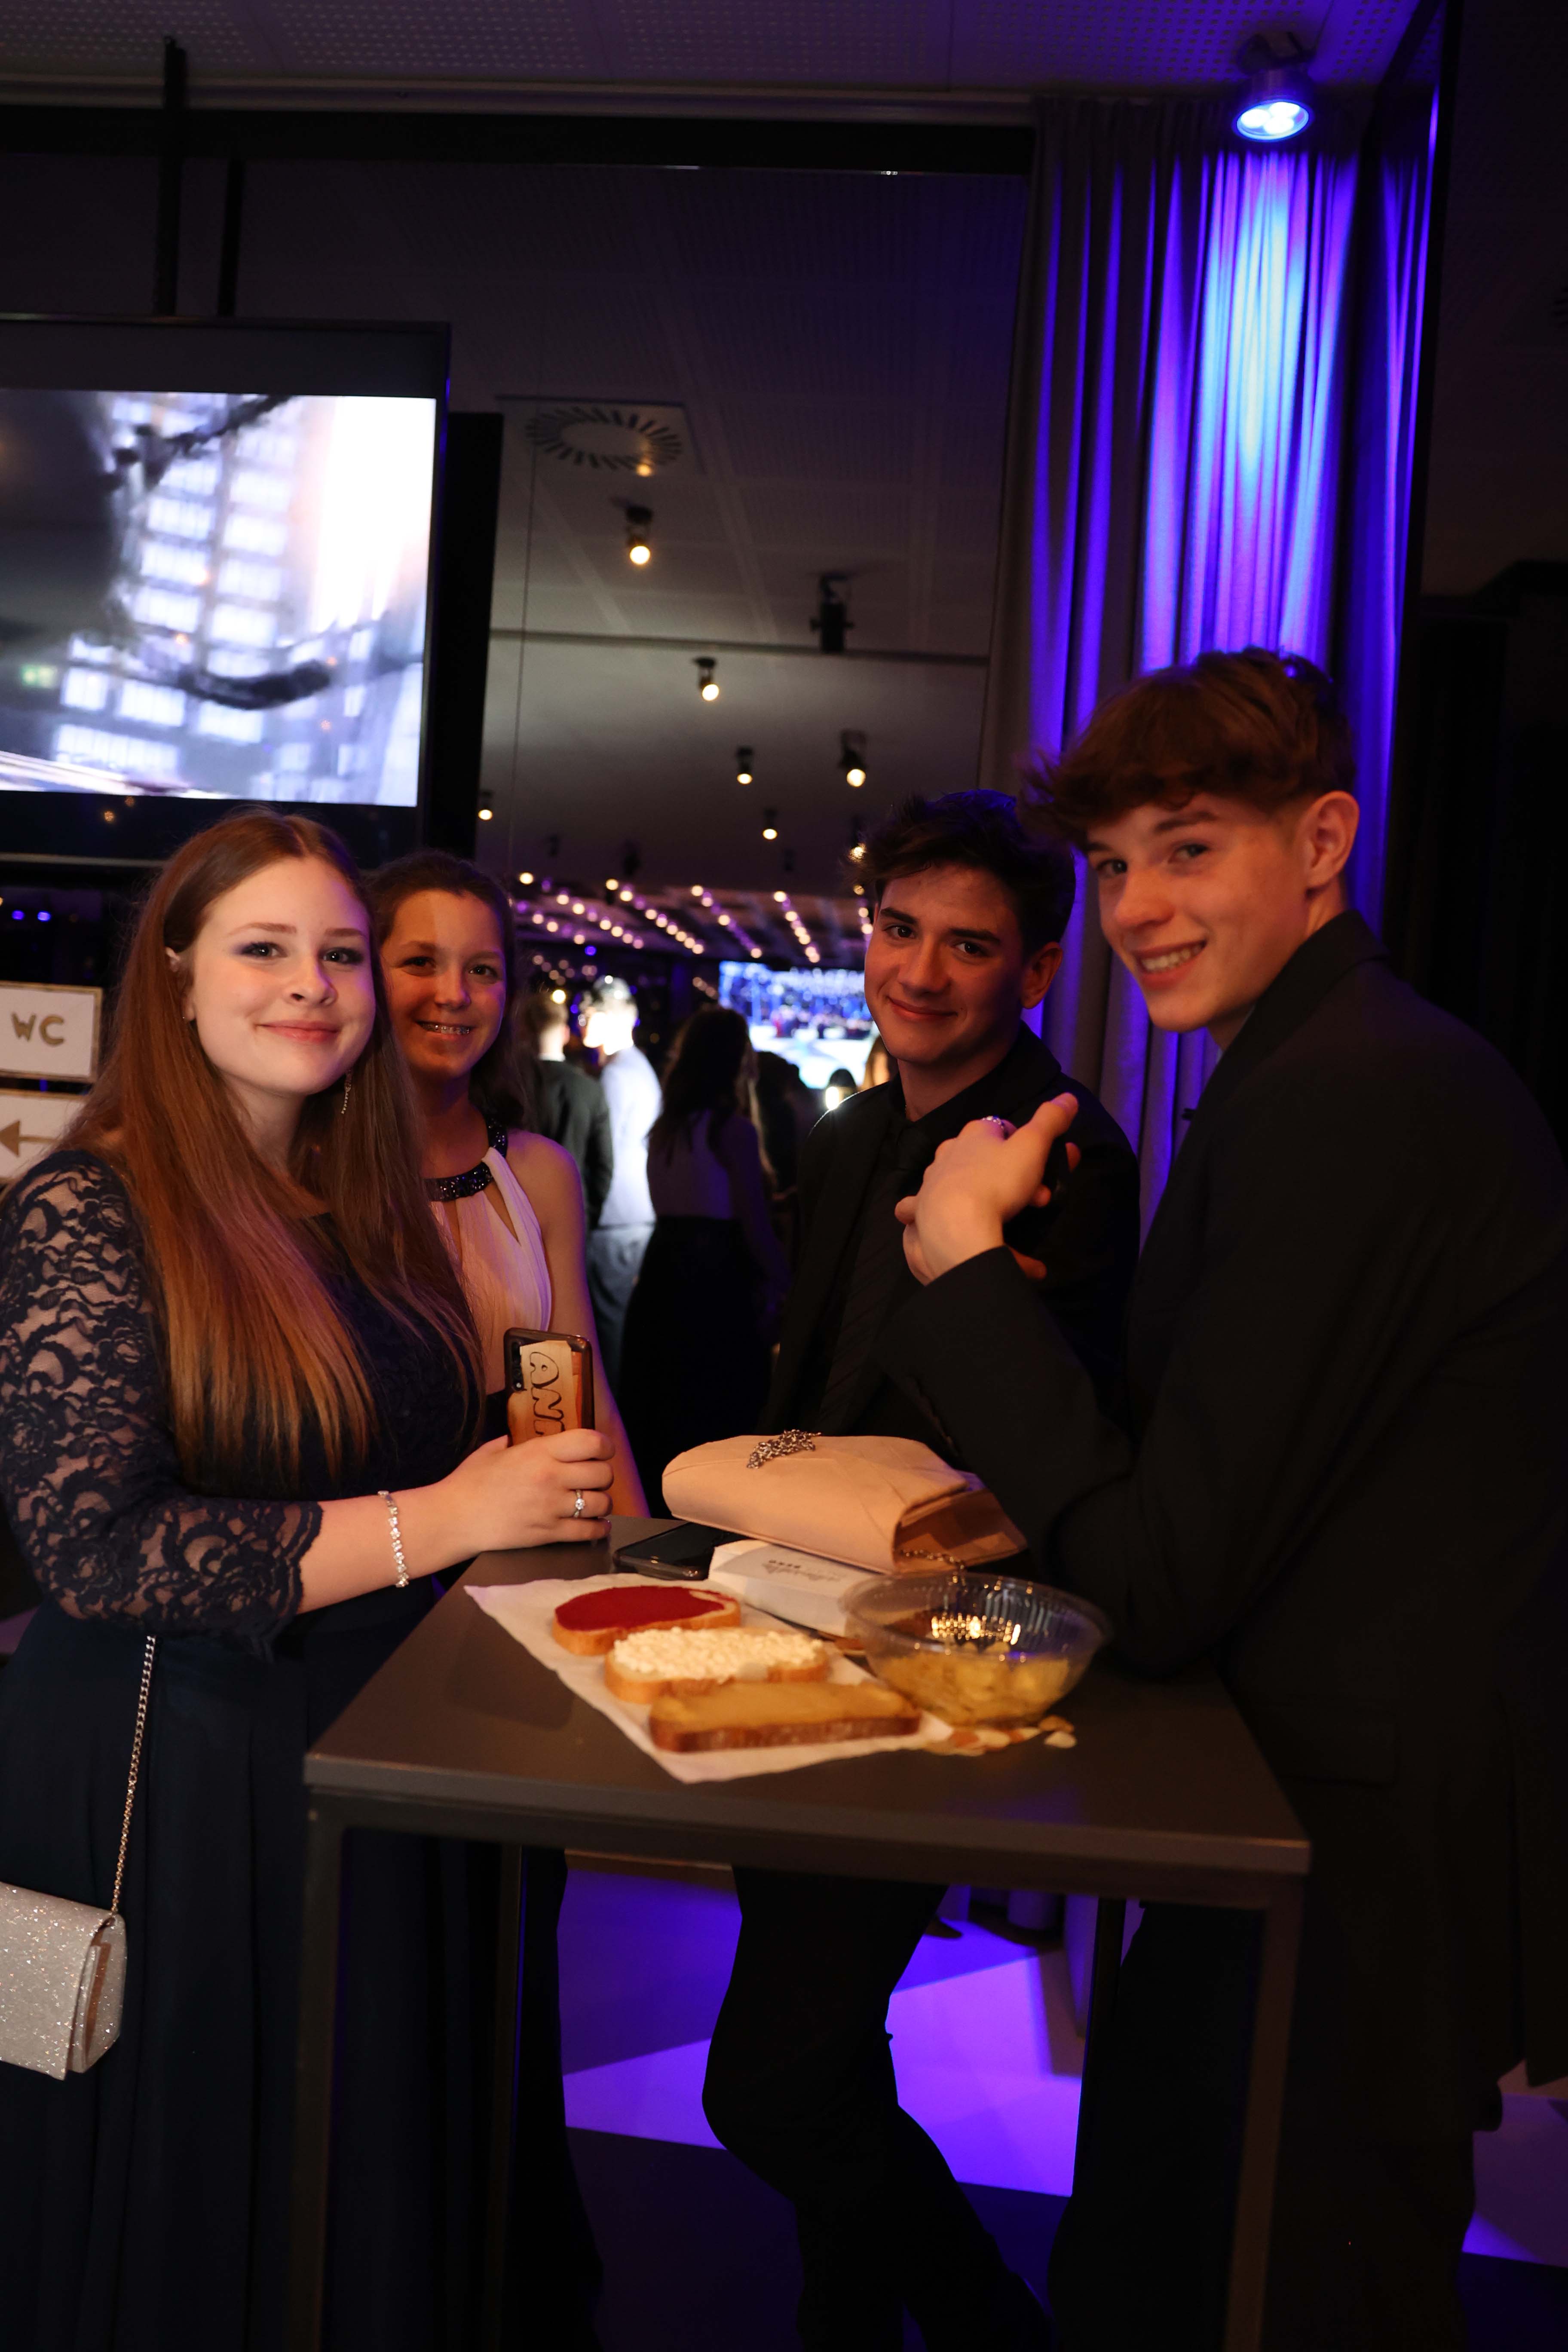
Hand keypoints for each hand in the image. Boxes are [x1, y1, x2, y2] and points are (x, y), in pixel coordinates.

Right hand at [441, 1427, 615, 1552]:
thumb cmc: (469, 1483)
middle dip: (603, 1475)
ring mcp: (552, 1507)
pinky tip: (598, 1525)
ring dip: (601, 1502)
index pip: (591, 1442)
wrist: (454, 1518)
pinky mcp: (549, 1534)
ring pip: (601, 1503)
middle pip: (602, 1473)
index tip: (602, 1451)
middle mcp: (551, 1477)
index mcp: (539, 1452)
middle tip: (594, 1479)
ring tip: (594, 1502)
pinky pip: (588, 1531)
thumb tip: (514, 1439)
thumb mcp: (491, 1452)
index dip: (604, 1446)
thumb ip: (510, 1442)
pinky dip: (598, 1528)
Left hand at [895, 1095, 1079, 1284]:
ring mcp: (933, 1179)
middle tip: (1038, 1200)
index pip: (1004, 1129)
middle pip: (988, 1158)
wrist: (956, 1226)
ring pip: (965, 1180)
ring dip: (989, 1194)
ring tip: (1008, 1215)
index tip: (1042, 1170)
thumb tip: (1068, 1098)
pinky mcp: (921, 1208)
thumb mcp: (1033, 1147)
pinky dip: (953, 1212)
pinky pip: (936, 1206)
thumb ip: (1051, 1120)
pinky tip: (962, 1224)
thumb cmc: (997, 1181)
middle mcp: (949, 1150)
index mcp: (975, 1132)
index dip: (1028, 1148)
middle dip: (1017, 1178)